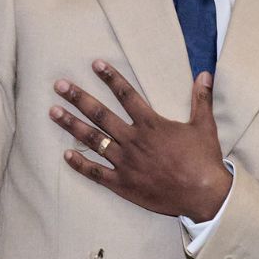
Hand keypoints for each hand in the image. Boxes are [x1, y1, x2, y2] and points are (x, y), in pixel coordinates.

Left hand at [51, 62, 232, 220]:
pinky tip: (65, 155)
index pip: (127, 95)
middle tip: (60, 85)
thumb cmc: (204, 160)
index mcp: (152, 124)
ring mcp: (126, 162)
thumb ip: (201, 99)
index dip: (111, 78)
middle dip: (78, 98)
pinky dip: (80, 164)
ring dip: (72, 125)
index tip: (95, 64)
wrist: (203, 194)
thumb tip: (205, 74)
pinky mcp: (123, 184)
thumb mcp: (204, 126)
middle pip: (101, 114)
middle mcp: (134, 140)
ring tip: (53, 112)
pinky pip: (96, 173)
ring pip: (93, 140)